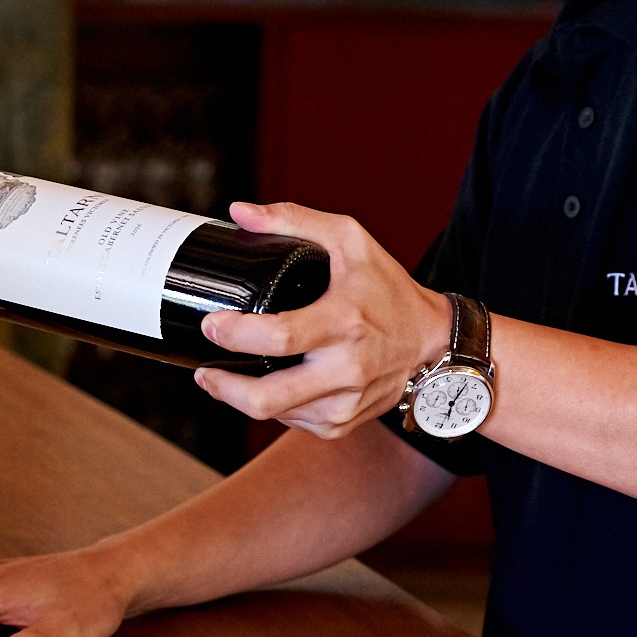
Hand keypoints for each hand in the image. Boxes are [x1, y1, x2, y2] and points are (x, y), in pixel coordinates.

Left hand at [194, 201, 451, 438]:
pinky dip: (273, 407)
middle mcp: (346, 368)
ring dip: (242, 398)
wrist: (431, 340)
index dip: (236, 335)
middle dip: (224, 387)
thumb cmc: (387, 288)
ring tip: (229, 376)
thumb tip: (239, 212)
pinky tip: (271, 385)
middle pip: (268, 398)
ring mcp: (345, 402)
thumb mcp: (349, 240)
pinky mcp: (342, 424)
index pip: (279, 337)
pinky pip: (291, 422)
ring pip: (274, 415)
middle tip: (206, 371)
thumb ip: (294, 219)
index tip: (212, 324)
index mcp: (345, 321)